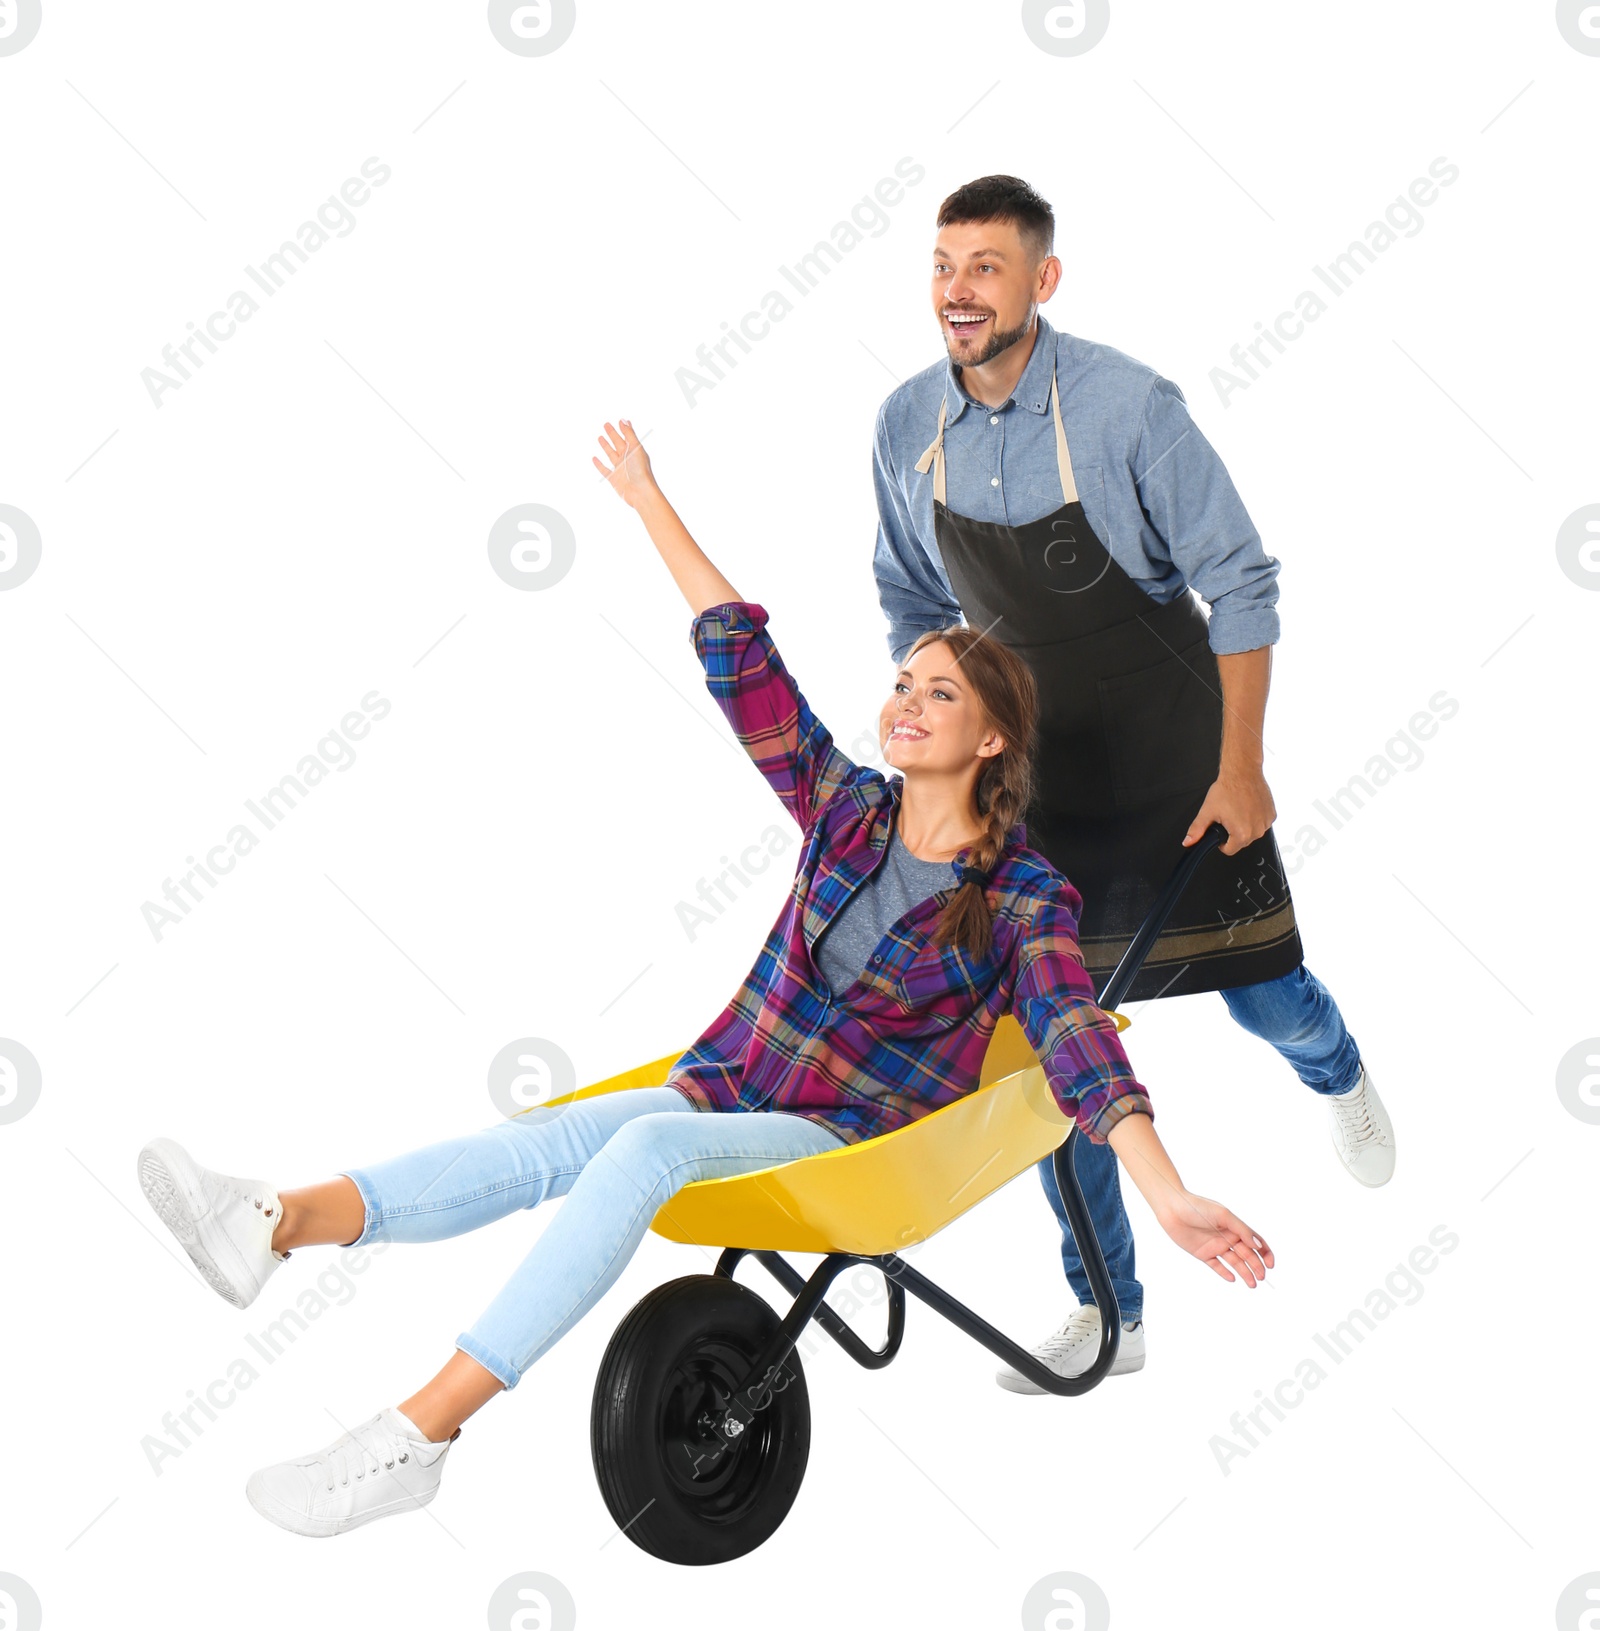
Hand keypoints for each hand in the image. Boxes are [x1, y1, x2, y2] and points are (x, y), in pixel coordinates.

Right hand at [592, 419, 658, 509]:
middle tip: (606, 425)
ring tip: (600, 437)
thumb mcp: (635, 448)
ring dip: (606, 446)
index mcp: (634, 451)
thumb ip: (629, 434)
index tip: (620, 420)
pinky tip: (594, 458)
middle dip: (612, 434)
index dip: (624, 428)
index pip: (627, 436)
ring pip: (611, 454)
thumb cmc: (640, 470)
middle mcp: (627, 459)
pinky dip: (599, 464)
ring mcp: (620, 469)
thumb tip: (624, 420)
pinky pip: (604, 470)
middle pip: (618, 443)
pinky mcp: (614, 479)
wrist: (640, 492)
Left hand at [1154, 1192, 1272, 1285]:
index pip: (1255, 1241)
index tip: (1271, 1264)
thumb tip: (1258, 1246)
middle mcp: (1227, 1237)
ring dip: (1245, 1273)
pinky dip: (1224, 1273)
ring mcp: (1215, 1246)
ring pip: (1234, 1262)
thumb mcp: (1223, 1215)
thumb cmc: (1198, 1207)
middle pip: (1247, 1254)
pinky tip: (1232, 1278)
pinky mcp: (1203, 1253)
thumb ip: (1241, 1230)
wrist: (1172, 1208)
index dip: (1265, 1253)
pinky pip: (1216, 1266)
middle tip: (1261, 1277)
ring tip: (1252, 1284)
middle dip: (1256, 1266)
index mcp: (1234, 1226)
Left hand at [1183, 765, 1275, 855]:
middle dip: (1233, 832)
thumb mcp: (1207, 811)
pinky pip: (1260, 823)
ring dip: (1244, 825)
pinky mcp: (1272, 814)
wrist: (1242, 772)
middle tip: (1228, 816)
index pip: (1229, 850)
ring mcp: (1266, 822)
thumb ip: (1197, 830)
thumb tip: (1188, 842)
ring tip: (1237, 809)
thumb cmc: (1227, 789)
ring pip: (1252, 833)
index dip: (1221, 842)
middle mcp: (1257, 831)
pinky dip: (1254, 818)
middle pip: (1241, 842)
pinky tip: (1248, 806)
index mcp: (1242, 834)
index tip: (1220, 830)